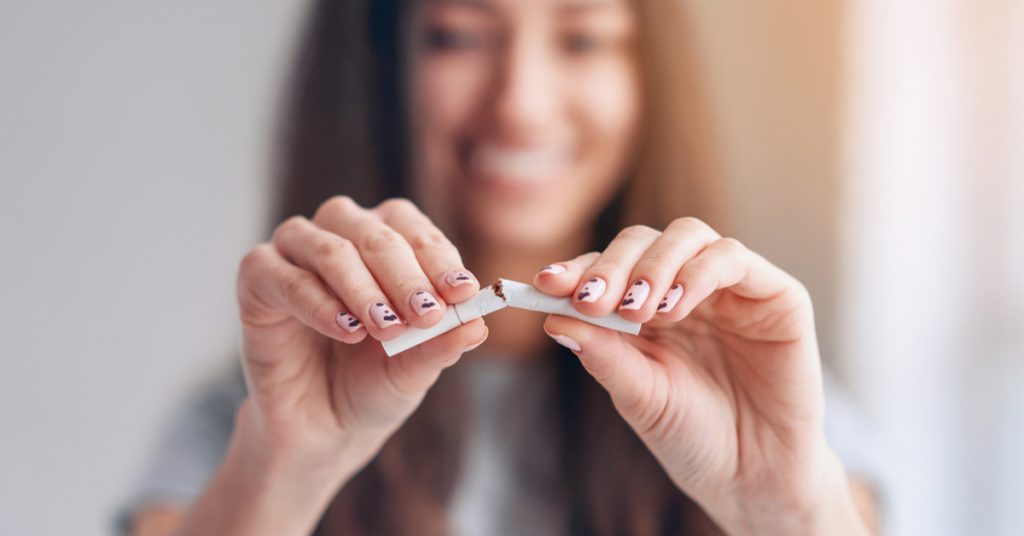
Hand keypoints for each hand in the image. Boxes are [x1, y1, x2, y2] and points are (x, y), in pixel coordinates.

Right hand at [225, 197, 486, 531]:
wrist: (323, 429)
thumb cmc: (373, 384)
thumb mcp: (416, 369)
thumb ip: (442, 345)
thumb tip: (480, 326)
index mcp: (385, 242)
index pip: (413, 230)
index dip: (439, 257)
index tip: (464, 291)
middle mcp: (339, 236)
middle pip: (374, 232)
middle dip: (405, 274)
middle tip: (426, 313)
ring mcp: (295, 254)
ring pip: (329, 248)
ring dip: (363, 287)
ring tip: (386, 327)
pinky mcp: (257, 280)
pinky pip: (283, 277)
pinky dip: (318, 303)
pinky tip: (346, 331)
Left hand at [535, 219, 868, 534]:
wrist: (753, 478)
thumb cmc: (693, 436)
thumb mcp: (639, 395)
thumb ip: (602, 354)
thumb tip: (551, 319)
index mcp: (646, 307)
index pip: (607, 267)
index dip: (578, 269)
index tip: (546, 285)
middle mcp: (685, 287)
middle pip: (642, 241)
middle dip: (612, 265)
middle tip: (593, 300)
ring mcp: (729, 287)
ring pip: (686, 236)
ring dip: (653, 266)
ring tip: (636, 309)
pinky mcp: (774, 294)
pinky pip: (732, 258)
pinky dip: (697, 274)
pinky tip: (675, 308)